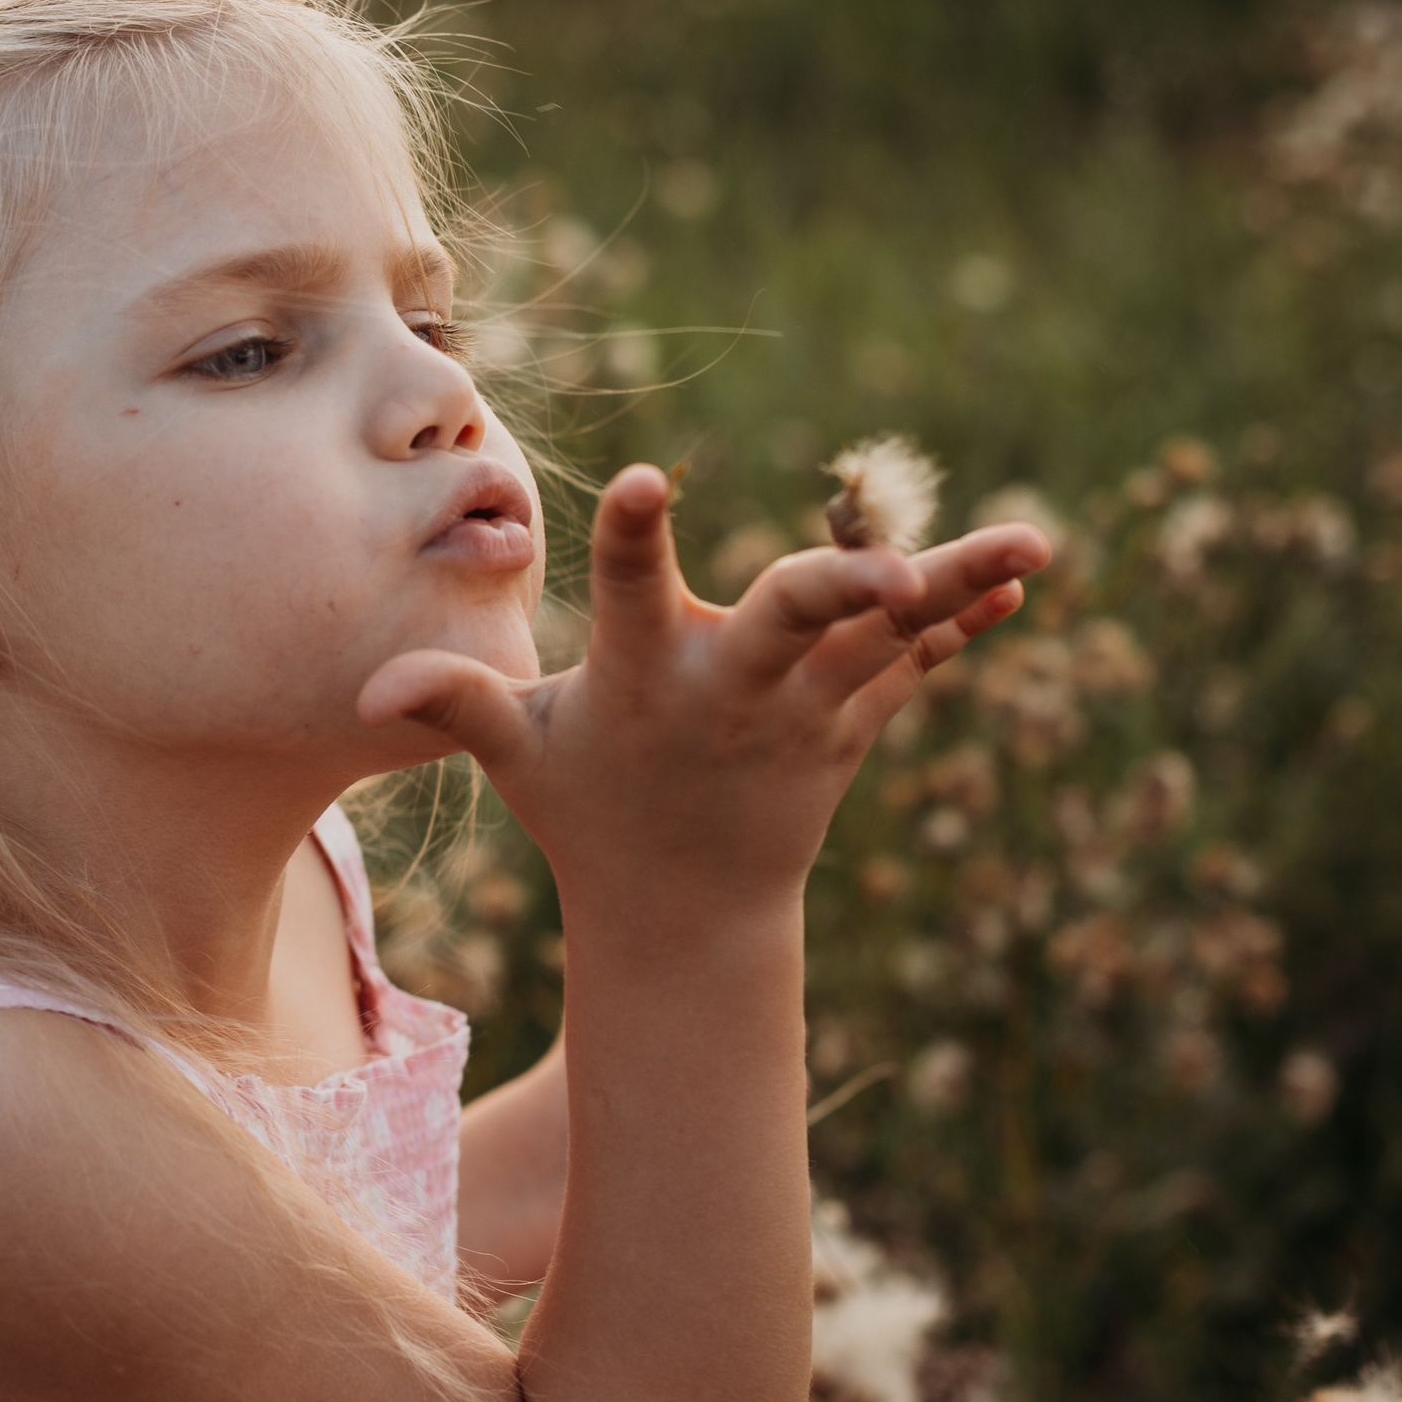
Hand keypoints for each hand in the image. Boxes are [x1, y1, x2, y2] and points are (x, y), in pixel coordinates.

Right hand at [359, 464, 1050, 936]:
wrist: (689, 921)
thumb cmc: (589, 808)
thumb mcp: (519, 759)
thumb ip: (456, 705)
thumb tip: (365, 698)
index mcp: (646, 683)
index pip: (631, 595)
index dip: (630, 539)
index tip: (643, 481)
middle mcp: (734, 694)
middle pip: (791, 622)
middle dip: (842, 591)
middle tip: (899, 572)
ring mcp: (807, 714)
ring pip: (887, 638)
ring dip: (957, 588)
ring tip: (1035, 539)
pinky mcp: (852, 725)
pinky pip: (916, 667)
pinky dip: (967, 626)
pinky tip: (1023, 575)